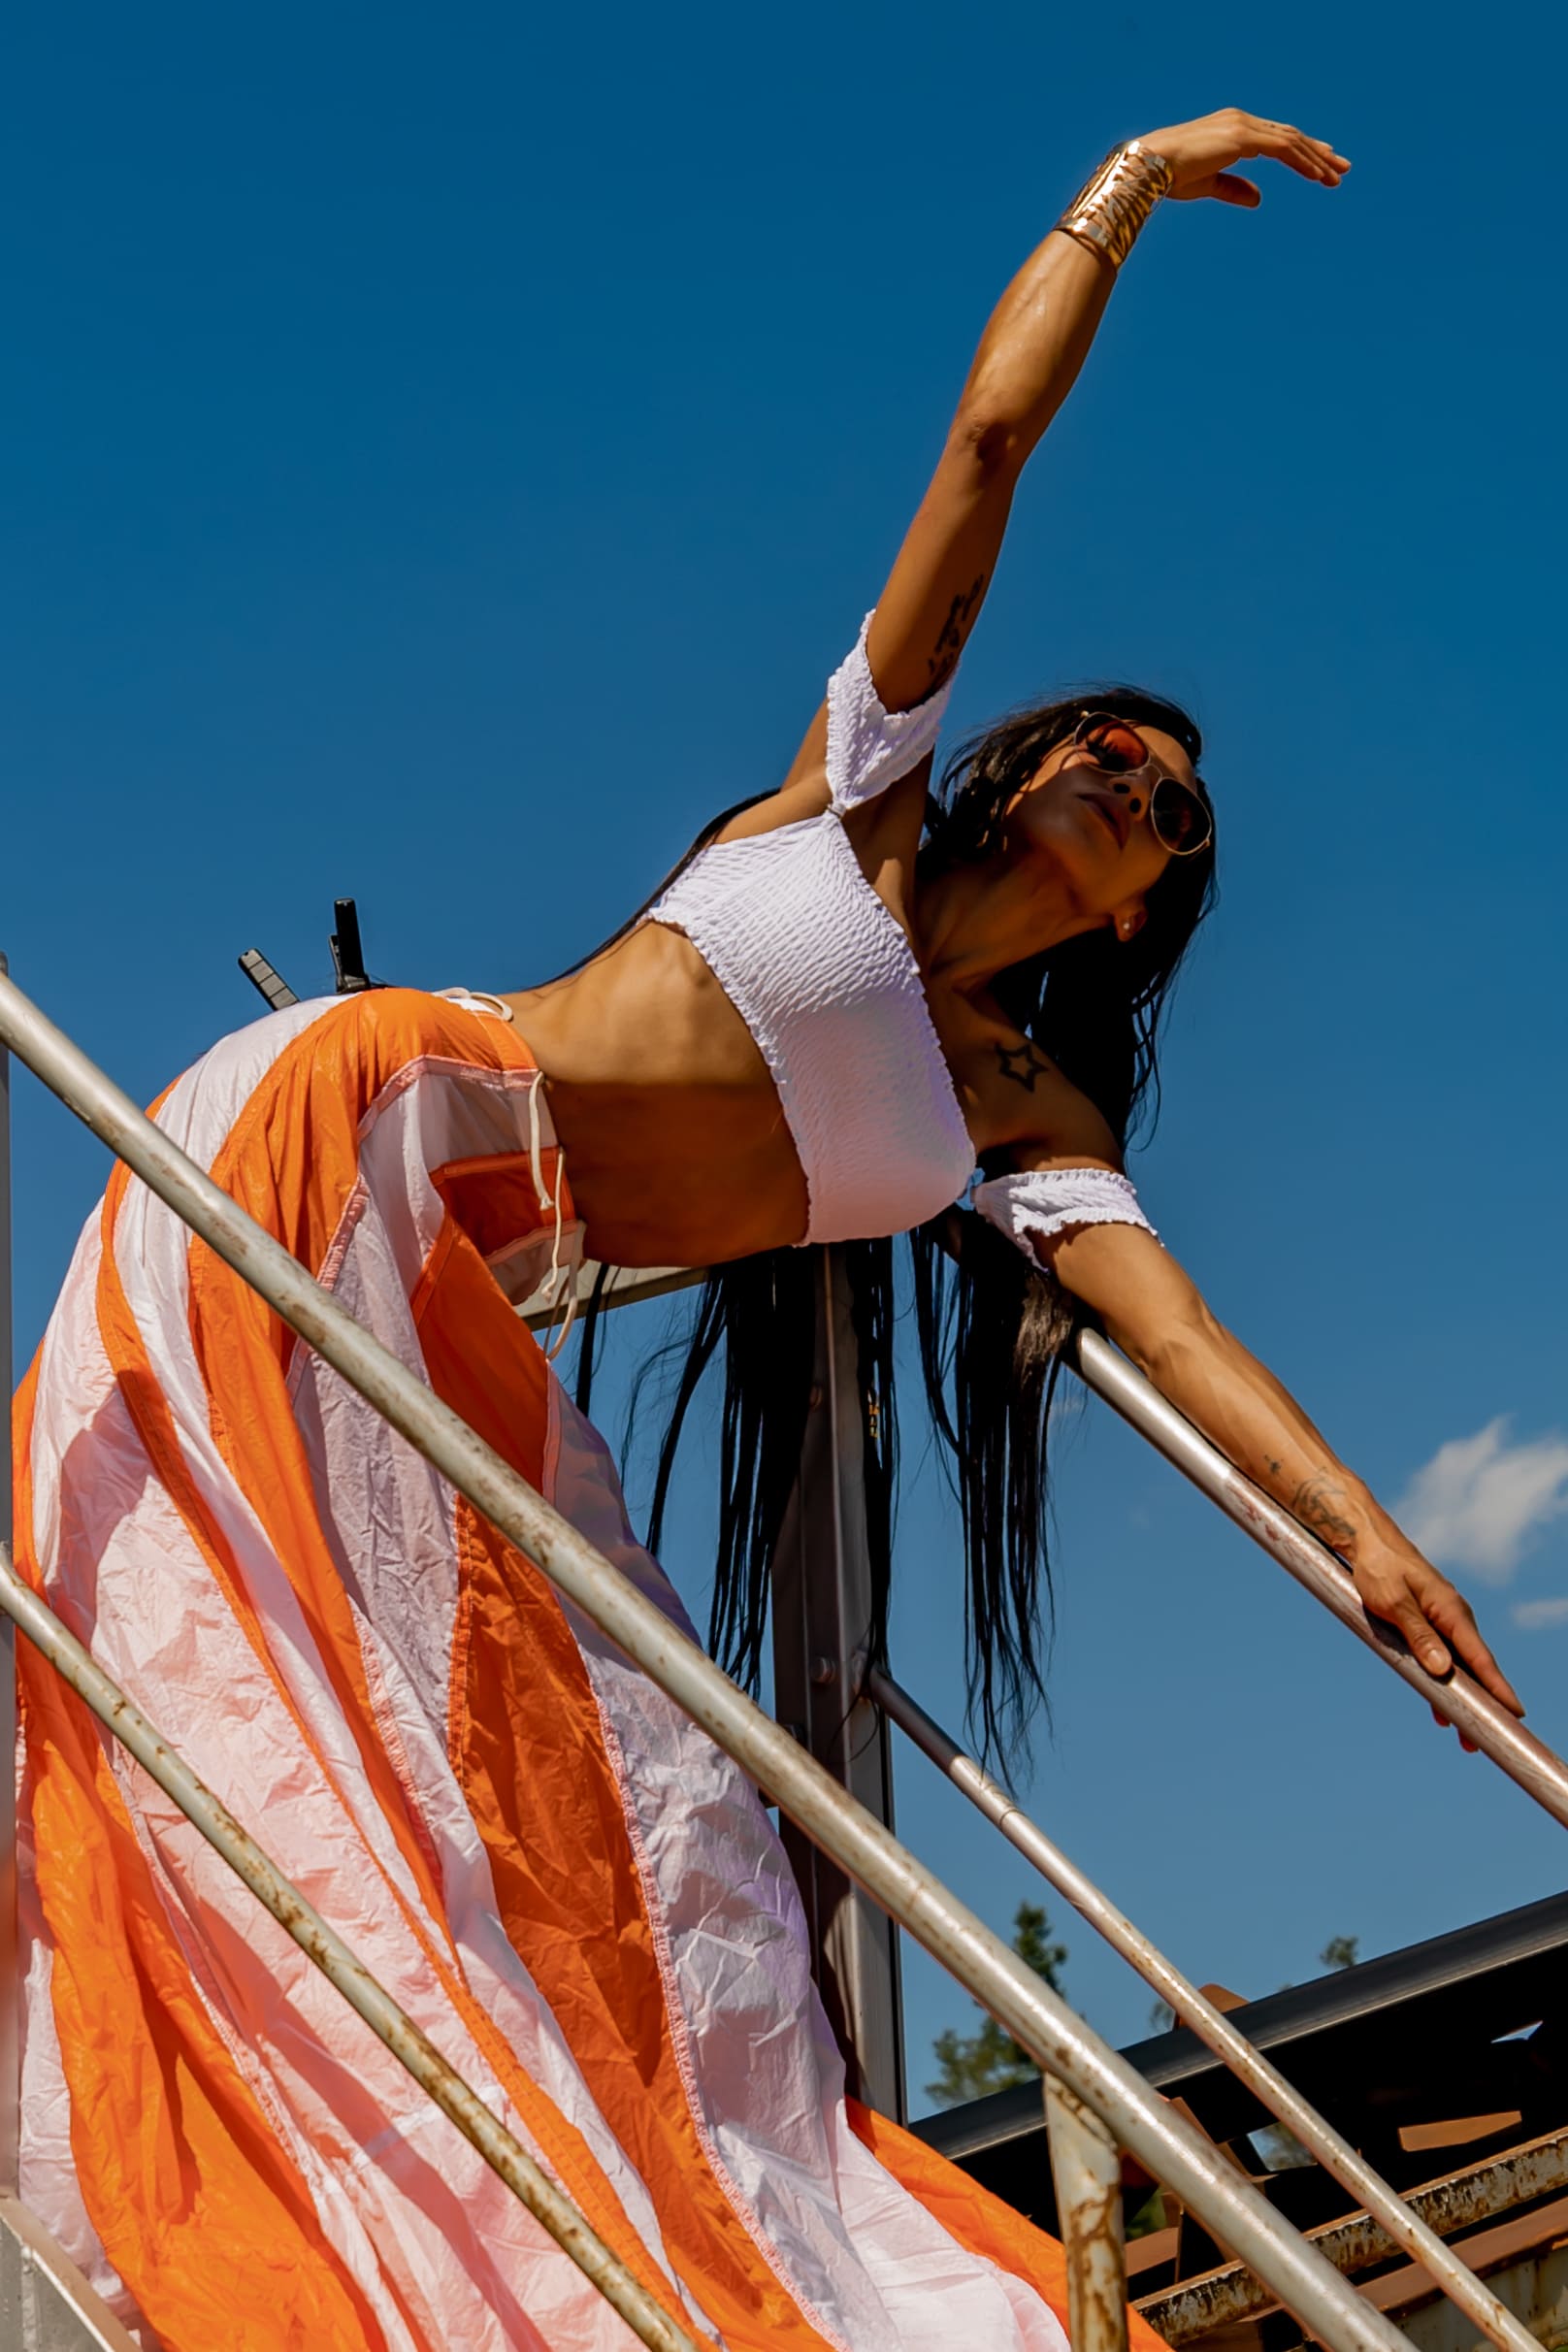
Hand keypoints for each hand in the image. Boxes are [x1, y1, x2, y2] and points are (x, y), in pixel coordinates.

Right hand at [1139, 108, 1350, 208]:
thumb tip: (1259, 199)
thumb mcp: (1209, 183)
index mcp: (1233, 128)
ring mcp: (1242, 126)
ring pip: (1291, 141)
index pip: (1277, 137)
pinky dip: (1302, 161)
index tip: (1322, 163)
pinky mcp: (1242, 137)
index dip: (1302, 151)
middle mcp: (1241, 121)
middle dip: (1318, 152)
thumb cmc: (1170, 176)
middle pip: (1290, 136)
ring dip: (1316, 159)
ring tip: (1336, 177)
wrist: (1149, 165)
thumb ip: (1235, 188)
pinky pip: (1282, 148)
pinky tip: (1317, 175)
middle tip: (1341, 168)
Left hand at [1349, 1533, 1523, 1751]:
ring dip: (1460, 1700)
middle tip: (1481, 1744)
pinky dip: (1442, 1683)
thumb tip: (1443, 1670)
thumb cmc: (1379, 1568)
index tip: (1515, 1715)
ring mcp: (1442, 1620)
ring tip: (1463, 1737)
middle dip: (1482, 1706)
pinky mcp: (1428, 1622)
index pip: (1480, 1659)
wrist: (1366, 1540)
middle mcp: (1453, 1617)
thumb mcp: (1394, 1603)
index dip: (1498, 1689)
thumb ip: (1419, 1635)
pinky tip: (1439, 1706)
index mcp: (1451, 1612)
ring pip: (1458, 1667)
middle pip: (1474, 1669)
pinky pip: (1441, 1658)